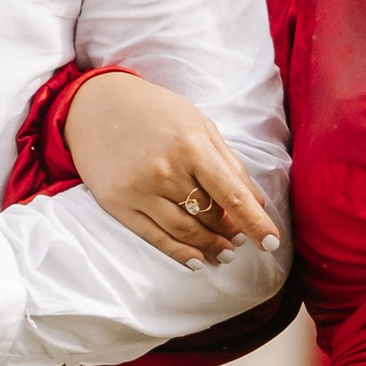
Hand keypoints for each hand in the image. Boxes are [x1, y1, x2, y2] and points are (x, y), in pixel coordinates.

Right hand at [61, 73, 279, 265]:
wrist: (94, 105)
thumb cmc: (155, 111)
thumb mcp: (198, 124)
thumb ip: (228, 162)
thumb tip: (256, 202)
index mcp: (191, 146)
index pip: (233, 194)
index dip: (255, 222)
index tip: (271, 242)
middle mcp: (165, 170)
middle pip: (209, 216)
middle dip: (231, 232)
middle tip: (241, 240)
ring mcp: (139, 190)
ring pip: (184, 231)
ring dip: (209, 246)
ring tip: (224, 253)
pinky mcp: (118, 204)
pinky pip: (154, 237)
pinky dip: (178, 253)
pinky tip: (196, 260)